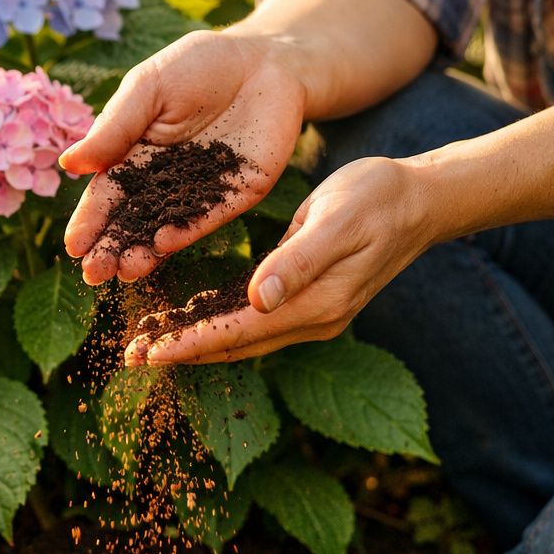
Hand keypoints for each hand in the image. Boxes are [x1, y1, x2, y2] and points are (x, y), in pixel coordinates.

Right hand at [60, 29, 307, 283]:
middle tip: (94, 275)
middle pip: (132, 222)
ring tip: (125, 271)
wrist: (265, 60)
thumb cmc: (197, 66)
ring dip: (144, 252)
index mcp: (133, 156)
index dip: (90, 222)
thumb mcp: (148, 88)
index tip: (74, 246)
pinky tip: (163, 245)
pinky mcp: (236, 194)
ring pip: (166, 228)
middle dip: (112, 248)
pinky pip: (208, 218)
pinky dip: (186, 232)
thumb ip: (114, 127)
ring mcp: (199, 191)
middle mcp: (163, 181)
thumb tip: (68, 164)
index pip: (106, 196)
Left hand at [125, 156, 438, 364]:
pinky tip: (193, 319)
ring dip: (198, 343)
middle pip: (236, 345)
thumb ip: (299, 261)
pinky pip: (257, 322)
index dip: (191, 343)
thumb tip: (261, 301)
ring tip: (151, 344)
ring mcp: (315, 314)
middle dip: (183, 351)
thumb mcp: (336, 218)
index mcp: (317, 302)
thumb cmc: (378, 197)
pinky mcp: (312, 301)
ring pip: (244, 338)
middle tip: (131, 356)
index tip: (148, 352)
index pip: (239, 332)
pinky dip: (221, 324)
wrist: (422, 198)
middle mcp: (314, 319)